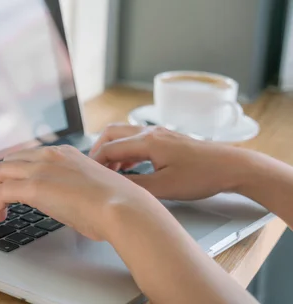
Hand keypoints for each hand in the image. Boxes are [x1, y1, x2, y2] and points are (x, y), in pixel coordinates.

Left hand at [0, 145, 152, 240]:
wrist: (123, 209)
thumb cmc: (116, 204)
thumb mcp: (90, 186)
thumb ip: (73, 186)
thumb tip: (65, 200)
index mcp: (65, 153)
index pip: (29, 155)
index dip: (17, 171)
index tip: (14, 185)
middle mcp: (50, 155)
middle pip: (10, 160)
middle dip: (1, 179)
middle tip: (1, 197)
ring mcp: (41, 169)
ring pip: (1, 172)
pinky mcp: (35, 187)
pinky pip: (2, 192)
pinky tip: (0, 216)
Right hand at [89, 124, 255, 199]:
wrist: (230, 167)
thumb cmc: (201, 176)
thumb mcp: (164, 187)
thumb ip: (135, 185)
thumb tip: (113, 186)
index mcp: (147, 141)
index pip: (108, 148)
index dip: (94, 163)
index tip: (87, 177)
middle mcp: (150, 132)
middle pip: (111, 133)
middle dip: (98, 150)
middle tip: (93, 170)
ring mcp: (158, 133)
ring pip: (123, 135)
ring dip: (112, 150)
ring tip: (109, 171)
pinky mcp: (165, 138)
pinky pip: (136, 139)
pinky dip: (125, 151)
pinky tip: (128, 167)